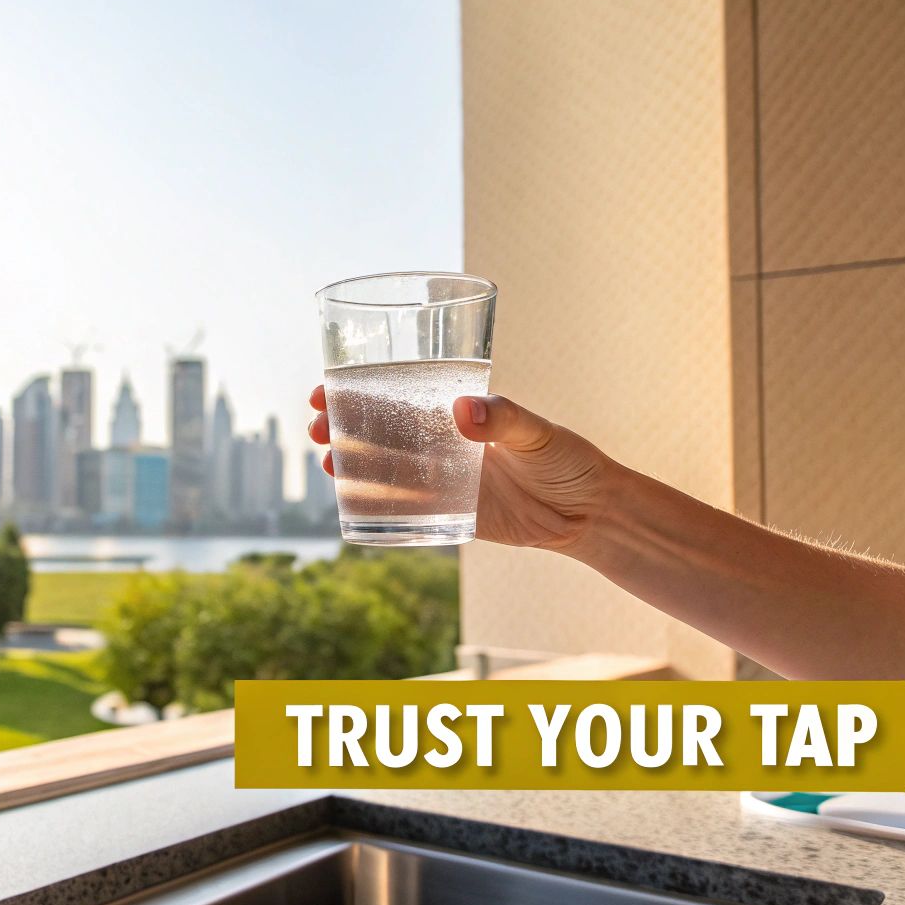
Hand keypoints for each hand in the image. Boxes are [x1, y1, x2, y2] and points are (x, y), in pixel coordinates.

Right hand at [307, 385, 613, 551]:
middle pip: (377, 433)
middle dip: (340, 427)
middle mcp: (441, 444)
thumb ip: (505, 419)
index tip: (326, 389)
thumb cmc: (569, 461)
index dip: (356, 392)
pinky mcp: (449, 515)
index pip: (396, 398)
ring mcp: (441, 481)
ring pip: (383, 470)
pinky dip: (376, 506)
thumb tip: (464, 409)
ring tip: (330, 463)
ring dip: (352, 465)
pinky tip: (351, 502)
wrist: (589, 513)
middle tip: (316, 428)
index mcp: (455, 414)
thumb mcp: (540, 433)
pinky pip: (404, 511)